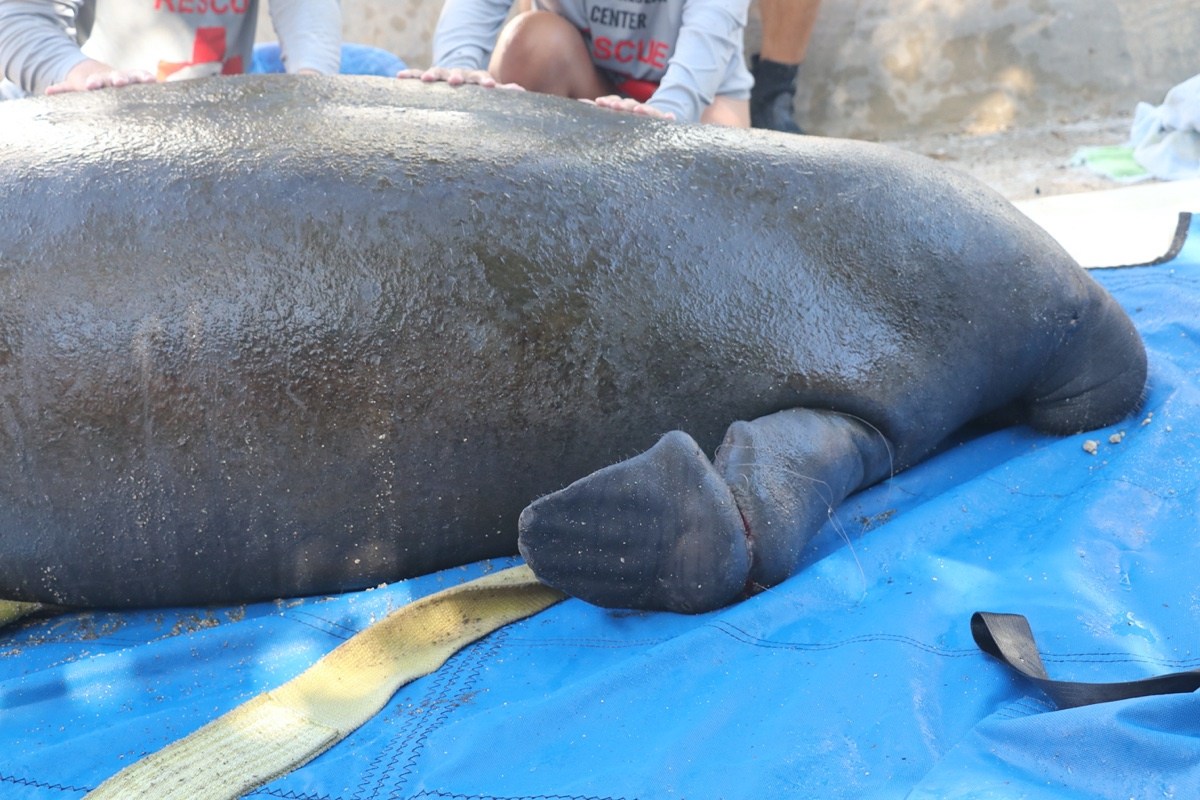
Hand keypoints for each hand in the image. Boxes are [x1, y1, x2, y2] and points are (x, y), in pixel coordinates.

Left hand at [45, 59, 154, 94]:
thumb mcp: (76, 87)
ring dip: (140, 77)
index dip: (94, 83)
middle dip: (118, 78)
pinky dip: (151, 79)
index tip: (90, 86)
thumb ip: (64, 90)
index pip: (96, 81)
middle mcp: (114, 77)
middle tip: (118, 81)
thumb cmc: (91, 88)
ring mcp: (128, 78)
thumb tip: (47, 92)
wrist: (105, 77)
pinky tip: (159, 83)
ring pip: (134, 76)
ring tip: (148, 80)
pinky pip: (146, 79)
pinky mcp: (139, 81)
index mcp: (98, 80)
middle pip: (117, 77)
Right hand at [396, 66, 522, 90]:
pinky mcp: (427, 77)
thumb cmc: (476, 90)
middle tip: (455, 81)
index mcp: (475, 78)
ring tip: (424, 79)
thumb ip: (504, 92)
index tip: (491, 85)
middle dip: (456, 76)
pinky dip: (409, 75)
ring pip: (436, 72)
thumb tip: (522, 92)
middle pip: (458, 73)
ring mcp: (442, 74)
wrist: (458, 75)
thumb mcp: (489, 89)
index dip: (486, 81)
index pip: (482, 78)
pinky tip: (398, 77)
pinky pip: (416, 74)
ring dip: (431, 75)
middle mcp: (458, 74)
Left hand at [582, 95, 675, 120]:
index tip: (598, 102)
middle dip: (621, 104)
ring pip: (646, 110)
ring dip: (643, 109)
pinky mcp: (661, 121)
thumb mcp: (611, 120)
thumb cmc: (626, 126)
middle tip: (613, 106)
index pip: (615, 102)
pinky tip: (670, 117)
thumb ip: (598, 112)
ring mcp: (649, 114)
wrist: (650, 127)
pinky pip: (665, 119)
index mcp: (623, 108)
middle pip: (629, 104)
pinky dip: (667, 117)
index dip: (608, 102)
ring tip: (639, 110)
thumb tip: (579, 101)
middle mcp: (636, 108)